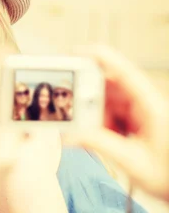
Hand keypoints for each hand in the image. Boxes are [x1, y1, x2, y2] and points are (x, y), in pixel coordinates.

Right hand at [68, 46, 168, 200]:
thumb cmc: (168, 174)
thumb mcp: (132, 161)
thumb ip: (99, 143)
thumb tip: (69, 134)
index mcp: (150, 104)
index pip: (122, 70)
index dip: (97, 56)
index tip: (73, 53)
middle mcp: (144, 102)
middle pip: (108, 85)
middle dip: (88, 97)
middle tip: (73, 109)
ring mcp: (138, 110)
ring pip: (105, 101)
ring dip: (94, 116)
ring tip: (96, 134)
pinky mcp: (133, 120)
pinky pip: (109, 113)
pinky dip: (100, 124)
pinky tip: (103, 139)